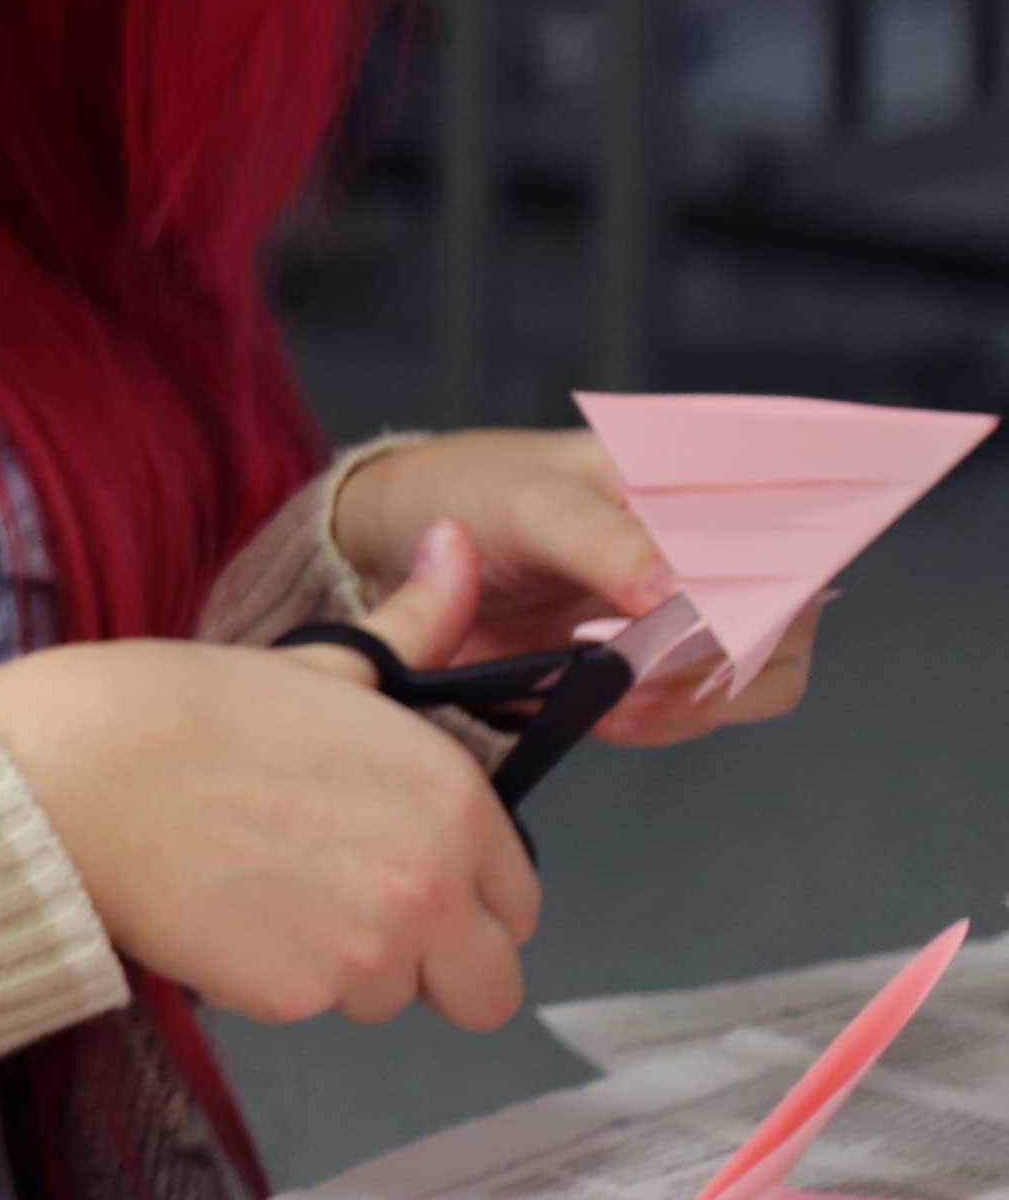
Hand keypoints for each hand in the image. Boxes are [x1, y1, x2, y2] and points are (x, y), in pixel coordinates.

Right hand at [0, 539, 540, 1031]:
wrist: (79, 769)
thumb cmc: (193, 706)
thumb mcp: (324, 663)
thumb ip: (417, 626)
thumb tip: (462, 539)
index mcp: (455, 798)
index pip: (518, 902)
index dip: (462, 891)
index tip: (394, 863)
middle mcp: (434, 882)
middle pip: (487, 987)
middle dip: (433, 960)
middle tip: (353, 910)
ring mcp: (367, 948)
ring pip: (394, 1000)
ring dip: (350, 969)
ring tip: (273, 899)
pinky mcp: (297, 998)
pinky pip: (314, 1009)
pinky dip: (277, 980)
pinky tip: (227, 915)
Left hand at [332, 428, 803, 744]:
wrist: (408, 546)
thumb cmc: (473, 496)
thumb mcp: (529, 504)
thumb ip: (602, 543)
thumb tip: (675, 592)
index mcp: (700, 478)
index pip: (792, 533)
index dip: (767, 584)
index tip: (703, 621)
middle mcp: (717, 544)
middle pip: (788, 614)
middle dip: (721, 656)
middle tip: (637, 666)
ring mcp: (695, 607)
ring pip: (760, 675)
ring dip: (694, 697)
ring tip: (613, 694)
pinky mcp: (659, 663)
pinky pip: (702, 708)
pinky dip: (662, 720)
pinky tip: (602, 710)